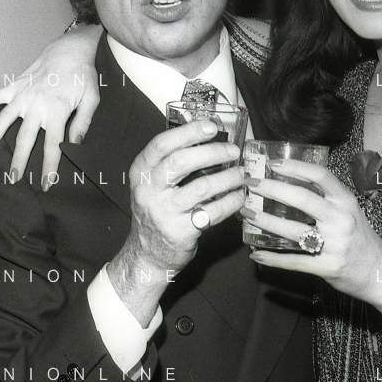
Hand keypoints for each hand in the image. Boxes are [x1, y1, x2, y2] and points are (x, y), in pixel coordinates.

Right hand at [0, 25, 104, 188]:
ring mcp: (22, 95)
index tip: (45, 185)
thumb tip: (74, 145)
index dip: (49, 167)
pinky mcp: (14, 86)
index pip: (52, 145)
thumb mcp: (91, 99)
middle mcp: (36, 104)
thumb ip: (82, 123)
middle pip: (25, 138)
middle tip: (12, 179)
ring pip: (3, 120)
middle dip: (18, 160)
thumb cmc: (82, 76)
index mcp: (57, 110)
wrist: (69, 50)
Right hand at [109, 120, 245, 323]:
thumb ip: (171, 162)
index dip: (189, 132)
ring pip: (202, 187)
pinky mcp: (180, 231)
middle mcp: (148, 190)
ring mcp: (163, 212)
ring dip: (228, 177)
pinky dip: (231, 202)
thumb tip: (207, 137)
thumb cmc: (157, 212)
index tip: (212, 126)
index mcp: (141, 172)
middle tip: (233, 151)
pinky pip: (213, 212)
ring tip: (241, 174)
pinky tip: (239, 196)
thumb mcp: (153, 184)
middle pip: (182, 161)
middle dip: (213, 152)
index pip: (162, 144)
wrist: (147, 254)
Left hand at [242, 159, 381, 302]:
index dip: (295, 167)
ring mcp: (334, 244)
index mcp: (346, 201)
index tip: (272, 163)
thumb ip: (326, 198)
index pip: (320, 176)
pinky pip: (294, 261)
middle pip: (301, 199)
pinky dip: (273, 259)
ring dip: (265, 221)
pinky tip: (256, 254)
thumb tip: (290, 182)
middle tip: (250, 184)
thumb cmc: (360, 237)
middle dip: (271, 189)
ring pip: (293, 230)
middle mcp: (341, 219)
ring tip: (247, 214)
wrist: (379, 271)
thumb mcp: (349, 211)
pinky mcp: (327, 267)